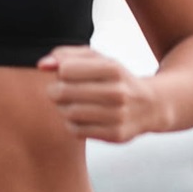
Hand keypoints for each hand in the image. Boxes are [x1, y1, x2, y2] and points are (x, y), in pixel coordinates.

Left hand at [38, 46, 165, 141]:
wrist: (150, 105)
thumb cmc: (114, 78)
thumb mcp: (96, 59)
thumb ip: (67, 55)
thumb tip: (42, 65)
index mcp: (113, 68)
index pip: (66, 70)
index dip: (60, 71)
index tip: (66, 74)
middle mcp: (118, 92)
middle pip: (63, 92)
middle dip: (55, 90)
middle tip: (59, 91)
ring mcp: (118, 116)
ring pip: (68, 113)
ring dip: (62, 108)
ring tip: (68, 103)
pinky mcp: (116, 135)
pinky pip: (76, 131)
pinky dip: (71, 123)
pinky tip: (80, 117)